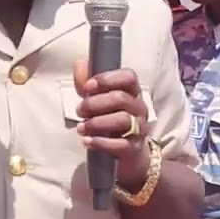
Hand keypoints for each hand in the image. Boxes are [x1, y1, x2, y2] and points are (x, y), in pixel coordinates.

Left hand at [73, 59, 149, 187]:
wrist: (126, 155)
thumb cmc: (110, 121)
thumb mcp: (97, 101)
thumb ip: (86, 82)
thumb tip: (79, 64)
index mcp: (132, 92)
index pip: (129, 76)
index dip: (107, 79)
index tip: (88, 87)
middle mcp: (139, 107)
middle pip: (120, 98)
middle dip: (95, 103)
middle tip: (79, 110)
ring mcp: (140, 128)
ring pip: (122, 119)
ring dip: (96, 123)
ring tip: (81, 128)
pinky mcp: (134, 148)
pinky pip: (120, 144)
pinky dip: (100, 142)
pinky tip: (87, 141)